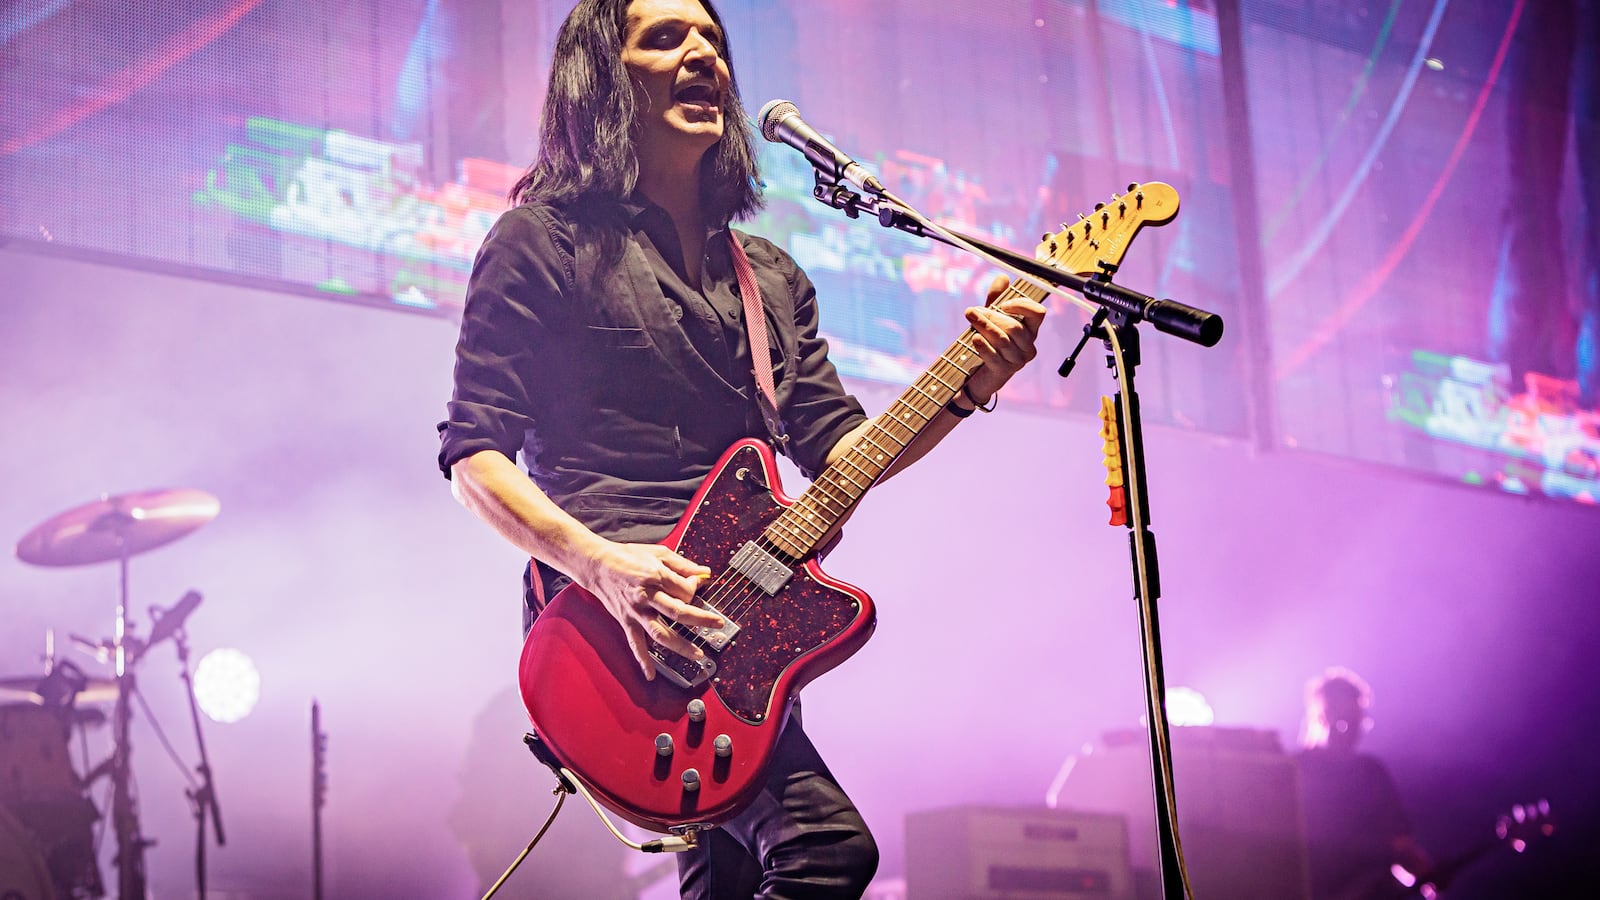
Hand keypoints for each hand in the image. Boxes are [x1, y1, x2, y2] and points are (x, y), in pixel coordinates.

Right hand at [580, 540, 720, 680]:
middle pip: (678, 611)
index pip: (684, 588)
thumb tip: (704, 572)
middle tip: (717, 624)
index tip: (699, 585)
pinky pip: (635, 643)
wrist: (598, 565)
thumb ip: (683, 564)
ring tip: (698, 654)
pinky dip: (642, 660)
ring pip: (660, 632)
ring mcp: (636, 611)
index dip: (696, 587)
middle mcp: (646, 596)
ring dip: (680, 645)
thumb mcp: (658, 552)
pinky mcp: (626, 621)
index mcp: (655, 576)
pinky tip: (651, 674)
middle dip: (700, 619)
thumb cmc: (627, 556)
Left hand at [962, 275, 1045, 402]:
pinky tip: (974, 339)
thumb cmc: (989, 342)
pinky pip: (994, 356)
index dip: (1022, 306)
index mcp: (1031, 330)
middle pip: (1014, 327)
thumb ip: (997, 298)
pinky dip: (983, 346)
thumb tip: (1003, 277)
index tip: (1003, 304)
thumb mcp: (992, 317)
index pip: (1038, 314)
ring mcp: (1018, 360)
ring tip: (970, 318)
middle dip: (992, 317)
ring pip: (1002, 340)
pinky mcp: (1004, 371)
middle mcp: (1028, 346)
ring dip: (984, 327)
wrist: (978, 374)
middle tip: (973, 311)